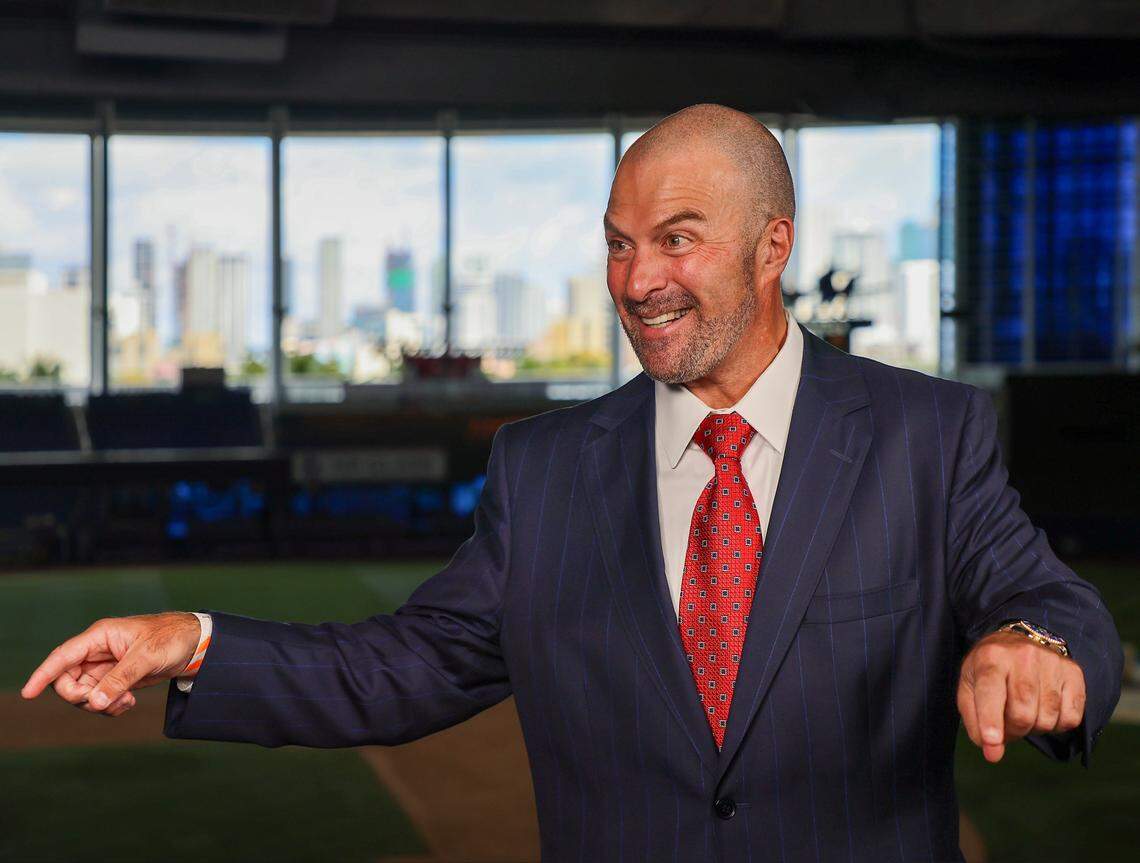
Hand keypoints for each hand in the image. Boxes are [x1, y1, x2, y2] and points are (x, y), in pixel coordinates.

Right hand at [20, 612, 201, 716]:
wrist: (194, 643)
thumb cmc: (170, 638)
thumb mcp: (146, 657)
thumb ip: (120, 679)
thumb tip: (96, 702)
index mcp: (100, 636)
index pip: (63, 656)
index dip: (43, 674)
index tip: (28, 694)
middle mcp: (97, 651)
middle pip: (68, 680)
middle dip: (81, 696)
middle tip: (103, 701)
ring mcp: (105, 667)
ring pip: (84, 693)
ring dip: (99, 704)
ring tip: (126, 702)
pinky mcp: (116, 679)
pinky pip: (100, 699)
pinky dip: (110, 706)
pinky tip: (129, 703)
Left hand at [957, 629, 1085, 761]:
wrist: (1018, 642)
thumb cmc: (990, 671)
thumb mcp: (970, 688)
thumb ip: (975, 722)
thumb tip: (992, 754)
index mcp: (990, 657)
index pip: (991, 691)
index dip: (991, 720)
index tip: (992, 741)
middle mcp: (1023, 655)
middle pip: (1022, 713)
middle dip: (1013, 731)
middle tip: (1008, 728)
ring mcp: (1052, 662)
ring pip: (1047, 718)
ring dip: (1035, 728)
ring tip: (1025, 713)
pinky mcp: (1074, 672)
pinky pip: (1071, 718)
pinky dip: (1058, 726)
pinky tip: (1045, 711)